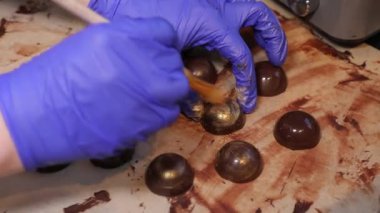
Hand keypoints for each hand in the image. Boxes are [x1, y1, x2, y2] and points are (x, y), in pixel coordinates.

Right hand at [0, 17, 188, 169]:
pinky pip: (168, 113)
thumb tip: (147, 48)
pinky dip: (159, 111)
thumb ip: (125, 42)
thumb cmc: (57, 78)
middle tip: (146, 76)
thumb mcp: (90, 43)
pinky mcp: (147, 123)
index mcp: (125, 38)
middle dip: (162, 67)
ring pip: (177, 88)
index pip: (164, 32)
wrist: (38, 117)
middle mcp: (143, 65)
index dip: (160, 43)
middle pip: (173, 61)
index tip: (155, 52)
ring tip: (144, 95)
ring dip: (165, 91)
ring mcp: (148, 95)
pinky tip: (141, 112)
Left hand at [89, 0, 286, 112]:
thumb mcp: (164, 54)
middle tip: (277, 59)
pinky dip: (236, 19)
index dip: (247, 81)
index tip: (248, 100)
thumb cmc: (137, 17)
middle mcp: (216, 5)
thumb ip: (182, 79)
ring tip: (264, 42)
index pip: (240, 55)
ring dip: (259, 23)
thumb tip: (192, 103)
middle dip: (274, 38)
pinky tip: (231, 31)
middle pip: (258, 16)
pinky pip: (226, 5)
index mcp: (211, 22)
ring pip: (245, 4)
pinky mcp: (199, 0)